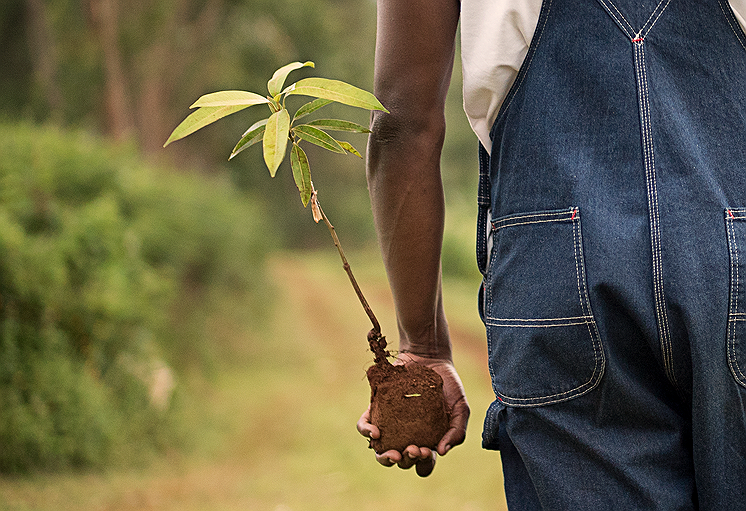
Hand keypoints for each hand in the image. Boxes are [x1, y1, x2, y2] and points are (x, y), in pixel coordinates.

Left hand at [357, 354, 469, 476]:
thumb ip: (457, 431)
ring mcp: (390, 424)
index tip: (425, 451)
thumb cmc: (448, 385)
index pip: (423, 464)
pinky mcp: (376, 410)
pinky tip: (375, 432)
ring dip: (385, 458)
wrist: (430, 357)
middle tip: (412, 449)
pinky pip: (364, 426)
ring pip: (380, 451)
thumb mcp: (461, 407)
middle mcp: (407, 436)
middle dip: (406, 461)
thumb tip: (441, 452)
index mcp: (427, 440)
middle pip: (402, 462)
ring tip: (392, 453)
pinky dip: (367, 431)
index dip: (422, 465)